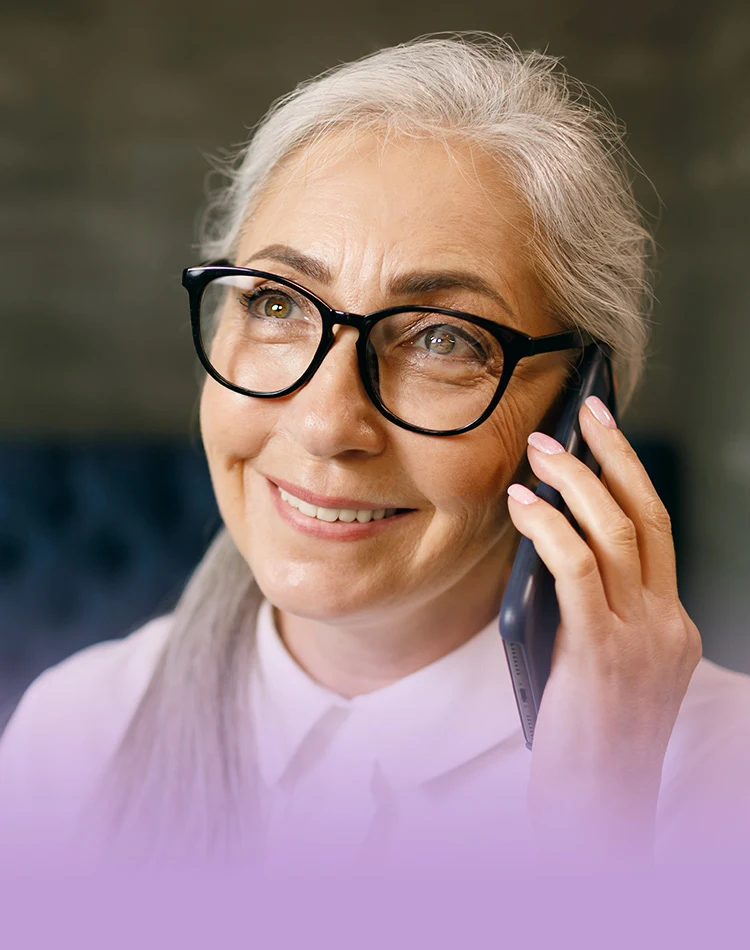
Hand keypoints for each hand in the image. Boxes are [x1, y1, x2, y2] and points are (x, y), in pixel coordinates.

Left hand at [506, 395, 701, 871]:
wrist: (598, 814)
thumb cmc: (587, 744)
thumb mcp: (601, 668)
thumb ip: (590, 611)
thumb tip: (550, 549)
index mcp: (671, 627)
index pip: (656, 533)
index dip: (630, 477)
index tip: (605, 436)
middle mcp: (667, 625)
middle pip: (648, 517)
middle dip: (616, 455)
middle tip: (584, 414)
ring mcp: (643, 638)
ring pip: (616, 532)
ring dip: (577, 480)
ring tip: (543, 450)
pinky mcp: (603, 652)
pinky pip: (577, 568)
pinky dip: (551, 527)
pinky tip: (524, 503)